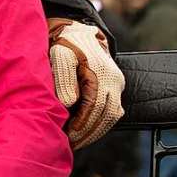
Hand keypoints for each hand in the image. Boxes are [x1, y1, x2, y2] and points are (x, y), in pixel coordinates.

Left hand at [47, 18, 125, 149]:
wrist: (78, 32)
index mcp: (101, 74)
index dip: (83, 123)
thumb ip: (64, 78)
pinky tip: (86, 131)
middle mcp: (114, 81)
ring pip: (113, 116)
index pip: (95, 106)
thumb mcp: (59, 56)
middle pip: (107, 114)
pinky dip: (100, 124)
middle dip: (89, 132)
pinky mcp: (115, 87)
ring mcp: (117, 85)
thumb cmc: (65, 44)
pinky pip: (113, 111)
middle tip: (71, 144)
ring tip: (77, 142)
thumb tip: (69, 103)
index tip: (69, 135)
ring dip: (96, 131)